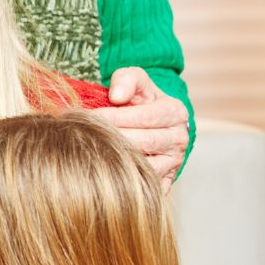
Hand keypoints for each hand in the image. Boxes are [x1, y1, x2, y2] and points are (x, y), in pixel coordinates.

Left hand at [97, 67, 188, 188]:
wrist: (152, 123)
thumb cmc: (139, 100)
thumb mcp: (136, 80)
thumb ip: (126, 79)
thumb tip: (116, 95)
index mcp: (174, 112)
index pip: (142, 117)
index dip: (113, 117)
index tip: (88, 117)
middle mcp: (178, 138)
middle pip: (142, 142)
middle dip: (111, 138)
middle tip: (85, 136)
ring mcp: (174, 161)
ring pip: (144, 166)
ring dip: (117, 160)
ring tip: (92, 152)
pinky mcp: (166, 179)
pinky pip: (147, 185)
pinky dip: (126, 181)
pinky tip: (105, 173)